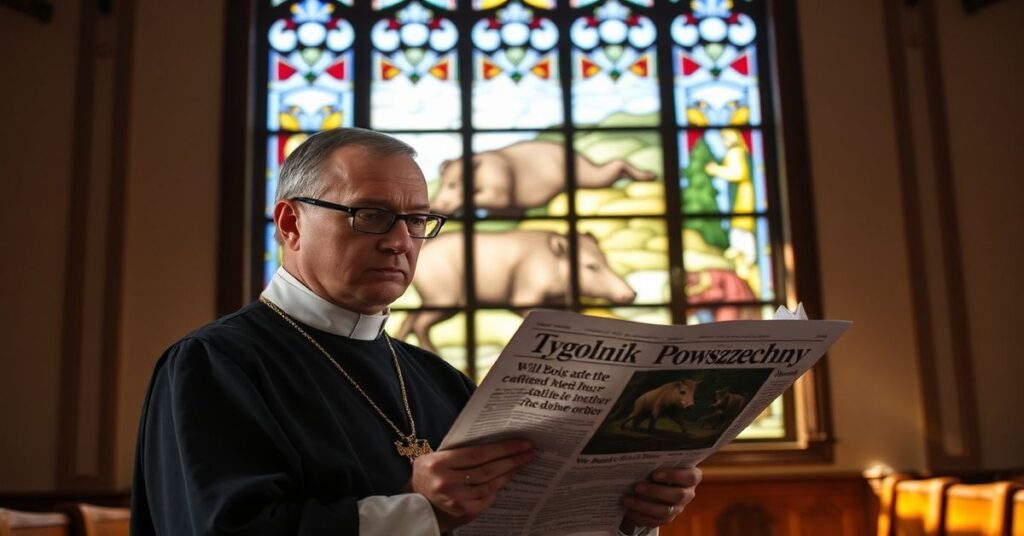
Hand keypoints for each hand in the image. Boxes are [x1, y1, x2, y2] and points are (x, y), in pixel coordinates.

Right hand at [408, 439, 533, 531]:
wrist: (416, 507)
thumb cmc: (428, 477)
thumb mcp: (433, 459)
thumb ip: (457, 452)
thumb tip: (492, 442)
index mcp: (438, 464)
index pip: (478, 453)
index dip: (502, 448)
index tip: (521, 443)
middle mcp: (447, 483)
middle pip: (488, 469)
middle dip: (512, 459)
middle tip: (529, 451)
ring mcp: (457, 500)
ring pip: (490, 484)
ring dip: (509, 472)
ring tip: (522, 463)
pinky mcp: (465, 512)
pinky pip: (487, 497)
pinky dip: (498, 487)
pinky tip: (507, 478)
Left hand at [621, 466, 701, 530]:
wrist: (656, 482)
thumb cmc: (659, 468)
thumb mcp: (661, 463)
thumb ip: (658, 461)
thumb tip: (641, 458)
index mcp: (691, 477)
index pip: (691, 477)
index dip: (674, 476)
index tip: (655, 474)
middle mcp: (687, 494)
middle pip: (678, 495)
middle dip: (655, 491)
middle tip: (637, 486)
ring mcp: (678, 508)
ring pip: (665, 511)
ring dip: (644, 506)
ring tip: (628, 499)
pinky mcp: (667, 518)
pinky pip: (656, 521)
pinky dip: (641, 517)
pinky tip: (629, 510)